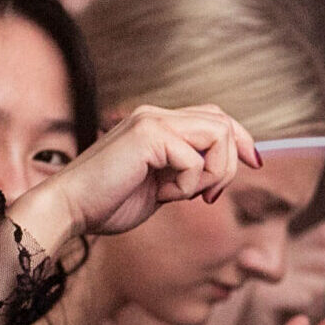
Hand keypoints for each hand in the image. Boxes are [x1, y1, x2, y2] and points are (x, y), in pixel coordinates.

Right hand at [18, 104, 258, 248]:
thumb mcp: (160, 187)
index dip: (241, 138)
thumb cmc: (107, 204)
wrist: (69, 211)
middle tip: (211, 195)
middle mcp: (155, 114)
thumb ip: (187, 173)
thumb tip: (222, 171)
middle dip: (231, 160)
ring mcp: (151, 121)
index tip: (255, 164)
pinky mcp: (148, 135)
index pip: (214, 116)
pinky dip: (188, 185)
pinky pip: (195, 159)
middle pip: (222, 121)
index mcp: (156, 123)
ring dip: (212, 172)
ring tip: (183, 196)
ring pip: (217, 134)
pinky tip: (162, 195)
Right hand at [245, 222, 324, 324]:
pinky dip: (306, 311)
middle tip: (316, 296)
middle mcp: (274, 253)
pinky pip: (306, 298)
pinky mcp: (263, 296)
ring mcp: (265, 273)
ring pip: (321, 282)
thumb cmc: (285, 311)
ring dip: (319, 301)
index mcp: (286, 244)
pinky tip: (292, 318)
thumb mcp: (310, 279)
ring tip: (301, 309)